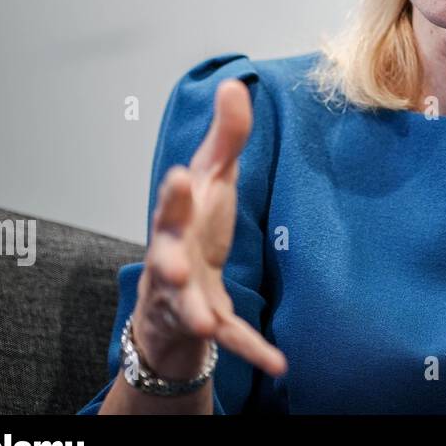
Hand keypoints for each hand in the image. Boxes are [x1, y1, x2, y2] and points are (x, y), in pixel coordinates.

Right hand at [131, 78, 287, 380]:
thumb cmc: (196, 229)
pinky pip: (231, 339)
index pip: (172, 202)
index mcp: (177, 220)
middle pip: (166, 257)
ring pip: (187, 304)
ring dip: (197, 311)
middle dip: (169, 258)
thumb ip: (226, 136)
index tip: (183, 174)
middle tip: (176, 260)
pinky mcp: (208, 326)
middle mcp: (173, 259)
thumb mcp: (214, 179)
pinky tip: (279, 362)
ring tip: (207, 321)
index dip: (176, 192)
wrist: (180, 292)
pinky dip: (252, 351)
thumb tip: (235, 83)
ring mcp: (186, 296)